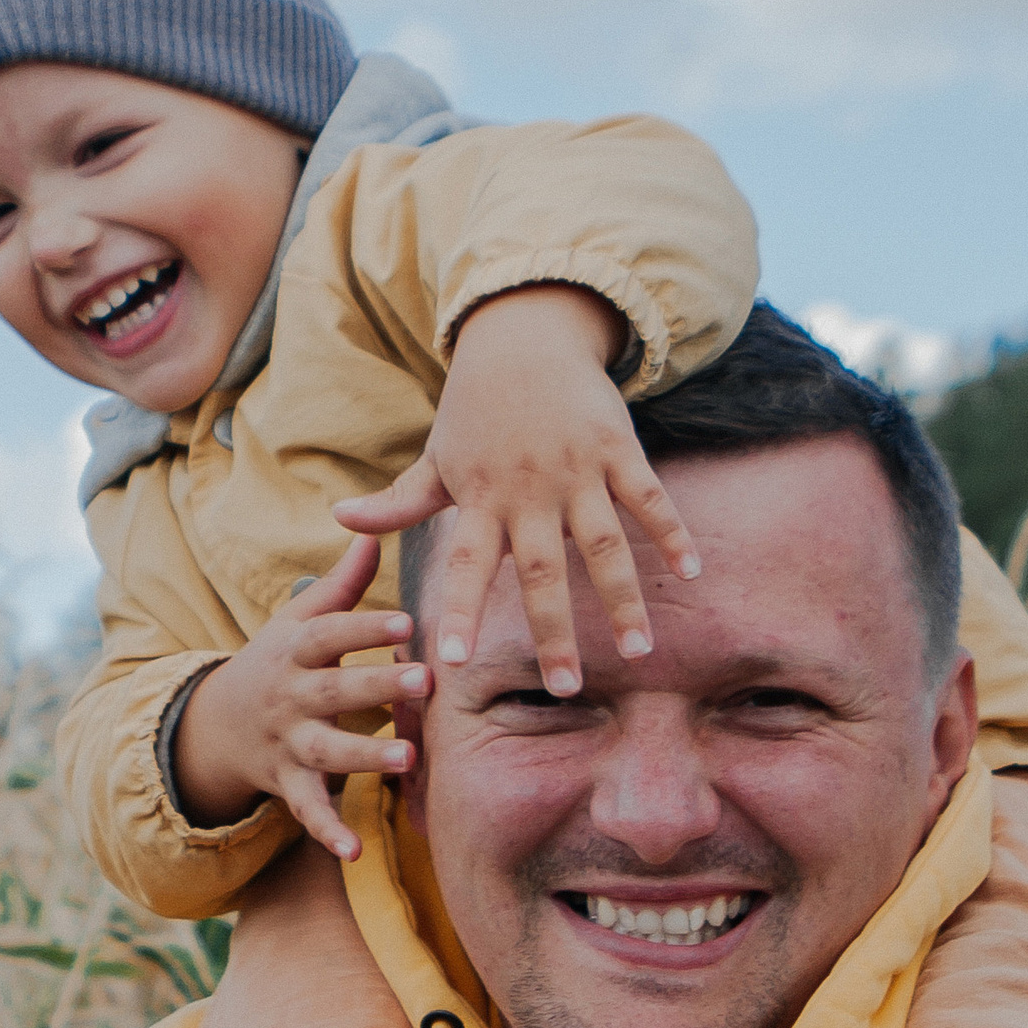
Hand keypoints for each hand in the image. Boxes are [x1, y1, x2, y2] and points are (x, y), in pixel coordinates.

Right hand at [169, 538, 425, 859]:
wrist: (216, 723)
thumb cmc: (278, 662)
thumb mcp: (298, 621)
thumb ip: (341, 585)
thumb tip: (374, 529)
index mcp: (296, 651)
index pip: (331, 635)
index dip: (366, 627)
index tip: (408, 619)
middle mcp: (290, 697)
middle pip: (334, 692)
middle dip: (378, 686)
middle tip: (427, 679)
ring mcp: (287, 744)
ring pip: (326, 753)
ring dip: (364, 758)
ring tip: (408, 759)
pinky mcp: (287, 784)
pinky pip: (308, 812)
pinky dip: (329, 833)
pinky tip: (357, 853)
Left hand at [334, 285, 702, 689]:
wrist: (524, 337)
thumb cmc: (476, 409)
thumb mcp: (436, 456)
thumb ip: (397, 500)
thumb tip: (337, 519)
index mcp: (482, 499)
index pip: (466, 566)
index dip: (460, 612)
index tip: (453, 664)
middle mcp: (530, 491)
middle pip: (542, 572)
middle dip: (554, 632)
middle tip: (565, 690)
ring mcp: (578, 470)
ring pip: (603, 544)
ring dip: (623, 599)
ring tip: (640, 652)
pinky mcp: (617, 448)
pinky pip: (649, 497)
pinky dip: (671, 532)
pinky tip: (691, 570)